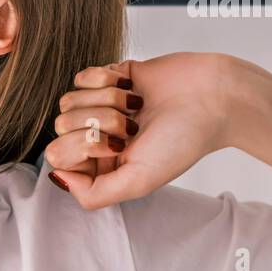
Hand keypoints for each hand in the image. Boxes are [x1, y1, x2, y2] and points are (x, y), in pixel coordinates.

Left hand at [44, 52, 239, 209]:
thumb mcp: (138, 181)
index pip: (58, 156)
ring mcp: (100, 106)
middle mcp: (97, 137)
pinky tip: (131, 88)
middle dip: (96, 124)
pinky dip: (106, 80)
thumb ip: (94, 193)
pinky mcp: (108, 77)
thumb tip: (58, 178)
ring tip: (136, 108)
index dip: (82, 147)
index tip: (117, 146)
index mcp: (101, 164)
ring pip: (68, 101)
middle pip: (59, 127)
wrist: (213, 97)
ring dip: (105, 102)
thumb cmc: (183, 140)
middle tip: (130, 127)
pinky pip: (81, 77)